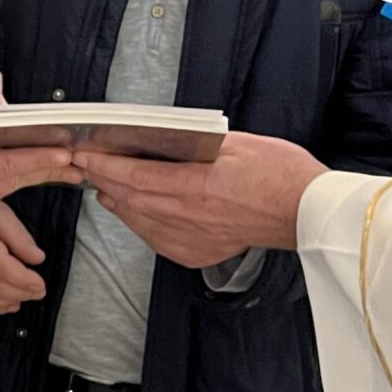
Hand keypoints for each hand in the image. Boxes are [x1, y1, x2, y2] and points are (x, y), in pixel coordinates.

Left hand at [72, 134, 327, 266]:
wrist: (305, 212)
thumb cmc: (280, 175)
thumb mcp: (237, 143)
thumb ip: (195, 143)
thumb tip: (164, 138)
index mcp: (199, 186)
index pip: (136, 176)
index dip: (105, 166)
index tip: (86, 155)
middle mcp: (191, 216)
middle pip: (131, 199)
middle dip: (103, 180)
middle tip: (86, 166)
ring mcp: (193, 238)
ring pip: (139, 220)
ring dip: (117, 202)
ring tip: (104, 185)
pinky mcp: (197, 252)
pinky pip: (156, 238)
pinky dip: (139, 222)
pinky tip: (134, 210)